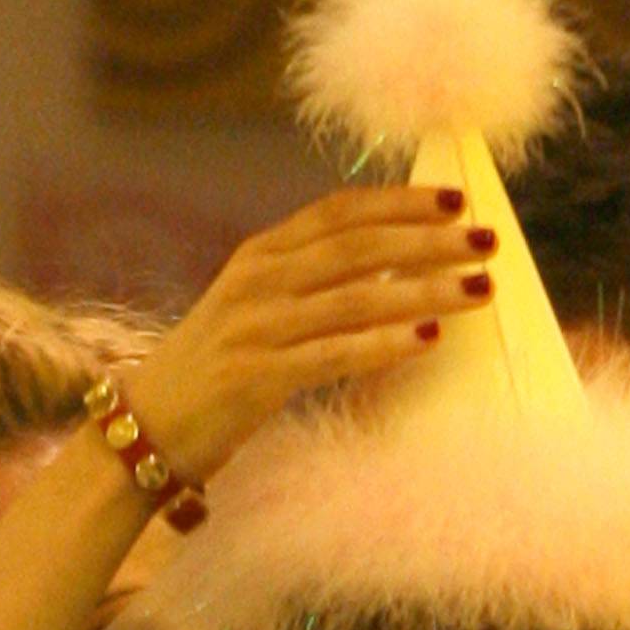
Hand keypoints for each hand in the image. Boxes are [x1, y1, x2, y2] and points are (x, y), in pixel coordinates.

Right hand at [128, 185, 487, 487]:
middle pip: (358, 246)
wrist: (144, 429)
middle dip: (430, 241)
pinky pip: (333, 354)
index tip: (455, 200)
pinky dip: (383, 343)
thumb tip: (385, 271)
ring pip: (356, 296)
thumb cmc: (211, 376)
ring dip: (423, 290)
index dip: (401, 202)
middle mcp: (258, 281)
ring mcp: (255, 328)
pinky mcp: (256, 377)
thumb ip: (305, 286)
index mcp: (259, 256)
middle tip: (485, 242)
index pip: (340, 213)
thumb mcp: (253, 312)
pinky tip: (426, 339)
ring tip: (477, 290)